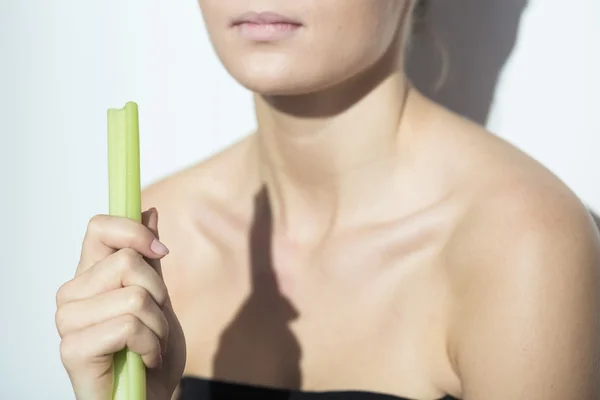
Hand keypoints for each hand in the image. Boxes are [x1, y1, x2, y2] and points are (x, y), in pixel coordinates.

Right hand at [56, 208, 185, 399]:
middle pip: (127, 261)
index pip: (100, 228)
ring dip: (158, 325)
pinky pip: (129, 325)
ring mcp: (68, 322)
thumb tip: (149, 211)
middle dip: (159, 294)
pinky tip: (144, 359)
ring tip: (150, 343)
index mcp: (90, 277)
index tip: (160, 251)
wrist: (149, 397)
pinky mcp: (72, 349)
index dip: (134, 232)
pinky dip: (152, 344)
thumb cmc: (150, 352)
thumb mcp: (158, 298)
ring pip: (134, 295)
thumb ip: (148, 258)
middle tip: (155, 321)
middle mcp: (72, 295)